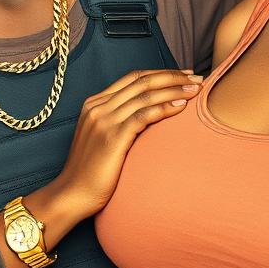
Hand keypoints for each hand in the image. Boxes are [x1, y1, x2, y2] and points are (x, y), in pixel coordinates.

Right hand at [55, 68, 202, 218]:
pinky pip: (143, 115)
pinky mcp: (112, 137)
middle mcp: (98, 107)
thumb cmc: (91, 172)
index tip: (184, 75)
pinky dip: (164, 108)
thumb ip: (119, 122)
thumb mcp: (102, 138)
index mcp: (95, 103)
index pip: (134, 77)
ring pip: (145, 95)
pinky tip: (181, 107)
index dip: (161, 73)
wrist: (72, 194)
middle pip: (142, 81)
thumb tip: (150, 115)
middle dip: (173, 77)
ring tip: (196, 91)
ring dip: (174, 90)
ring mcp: (104, 121)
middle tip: (196, 79)